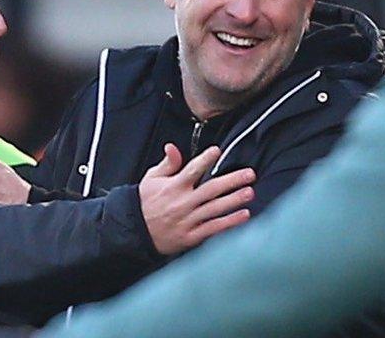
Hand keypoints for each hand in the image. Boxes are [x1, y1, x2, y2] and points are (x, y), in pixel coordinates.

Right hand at [139, 143, 255, 254]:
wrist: (134, 231)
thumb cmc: (145, 202)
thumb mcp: (152, 179)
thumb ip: (167, 163)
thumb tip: (173, 147)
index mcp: (173, 186)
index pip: (192, 170)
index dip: (205, 159)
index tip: (217, 151)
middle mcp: (182, 203)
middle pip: (211, 189)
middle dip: (232, 180)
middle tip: (249, 174)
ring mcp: (188, 220)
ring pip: (215, 209)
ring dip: (234, 200)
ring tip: (250, 192)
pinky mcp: (191, 236)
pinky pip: (213, 228)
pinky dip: (229, 222)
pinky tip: (244, 215)